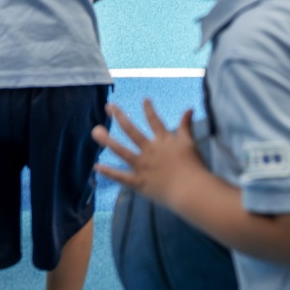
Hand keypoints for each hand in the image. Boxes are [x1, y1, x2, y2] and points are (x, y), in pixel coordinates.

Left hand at [95, 100, 209, 205]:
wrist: (190, 189)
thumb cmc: (194, 166)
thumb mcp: (190, 142)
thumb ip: (186, 126)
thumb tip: (189, 108)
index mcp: (164, 140)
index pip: (154, 120)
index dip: (149, 109)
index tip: (144, 99)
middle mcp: (150, 150)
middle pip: (132, 131)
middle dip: (119, 117)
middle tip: (108, 106)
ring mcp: (143, 166)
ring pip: (122, 151)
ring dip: (108, 141)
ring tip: (95, 130)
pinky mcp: (139, 182)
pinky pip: (121, 177)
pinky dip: (109, 172)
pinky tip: (96, 166)